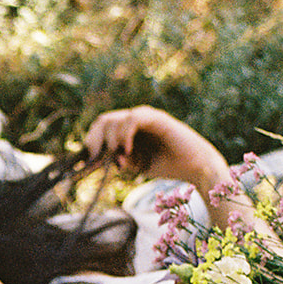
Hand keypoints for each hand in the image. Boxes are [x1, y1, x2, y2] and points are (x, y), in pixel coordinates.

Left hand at [84, 106, 227, 190]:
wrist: (195, 166)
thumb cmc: (167, 165)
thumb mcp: (137, 165)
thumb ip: (121, 160)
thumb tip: (104, 159)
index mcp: (128, 130)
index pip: (101, 127)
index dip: (91, 140)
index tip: (87, 159)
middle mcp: (134, 120)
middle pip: (104, 120)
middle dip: (95, 139)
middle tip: (96, 157)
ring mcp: (145, 117)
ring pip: (115, 119)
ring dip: (111, 139)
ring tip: (119, 156)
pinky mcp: (157, 118)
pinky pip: (133, 118)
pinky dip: (125, 134)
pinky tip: (126, 150)